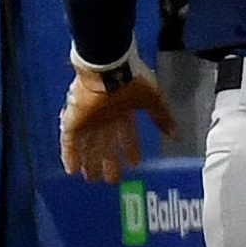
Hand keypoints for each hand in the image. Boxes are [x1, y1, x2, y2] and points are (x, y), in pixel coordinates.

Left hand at [59, 55, 176, 182]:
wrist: (106, 67)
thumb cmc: (130, 80)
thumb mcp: (152, 100)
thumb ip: (162, 117)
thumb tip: (175, 132)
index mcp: (124, 110)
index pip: (127, 133)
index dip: (130, 148)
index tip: (134, 163)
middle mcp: (105, 116)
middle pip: (106, 143)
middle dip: (109, 160)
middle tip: (112, 179)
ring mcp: (88, 118)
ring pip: (88, 145)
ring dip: (90, 162)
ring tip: (92, 178)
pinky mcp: (73, 120)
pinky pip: (69, 142)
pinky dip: (70, 156)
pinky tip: (72, 170)